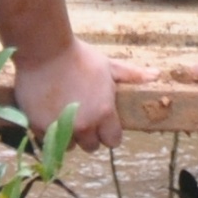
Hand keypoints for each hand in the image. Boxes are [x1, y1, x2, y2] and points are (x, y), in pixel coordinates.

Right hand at [8, 36, 135, 148]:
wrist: (45, 51)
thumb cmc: (79, 56)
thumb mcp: (109, 66)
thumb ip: (132, 75)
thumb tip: (156, 75)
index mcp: (104, 113)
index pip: (113, 141)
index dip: (108, 133)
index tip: (102, 123)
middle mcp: (85, 125)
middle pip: (91, 146)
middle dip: (89, 135)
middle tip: (82, 117)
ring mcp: (62, 128)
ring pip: (69, 146)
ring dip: (69, 136)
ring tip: (65, 116)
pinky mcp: (40, 127)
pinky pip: (48, 140)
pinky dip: (49, 131)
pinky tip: (48, 114)